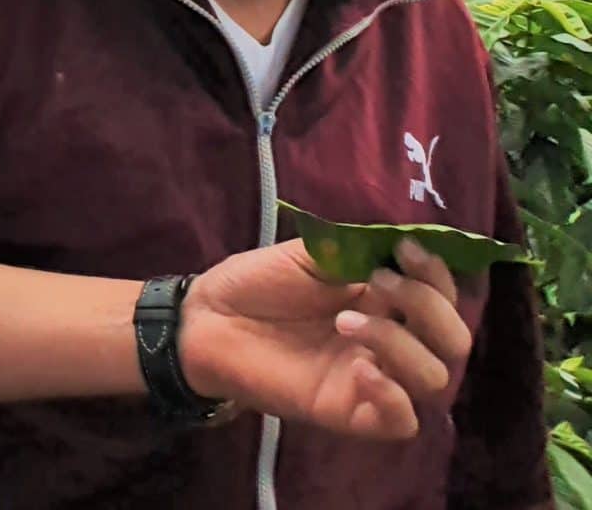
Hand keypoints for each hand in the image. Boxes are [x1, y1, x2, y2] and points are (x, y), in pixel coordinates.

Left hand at [180, 238, 469, 438]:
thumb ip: (361, 250)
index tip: (405, 248)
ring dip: (400, 343)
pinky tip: (361, 370)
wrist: (207, 317)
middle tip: (377, 283)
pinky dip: (393, 395)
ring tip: (344, 321)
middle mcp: (391, 342)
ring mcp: (373, 379)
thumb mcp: (313, 254)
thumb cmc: (258, 283)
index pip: (445, 297)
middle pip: (454, 341)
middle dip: (427, 306)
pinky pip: (401, 421)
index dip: (438, 274)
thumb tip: (409, 239)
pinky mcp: (350, 412)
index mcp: (388, 303)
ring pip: (434, 378)